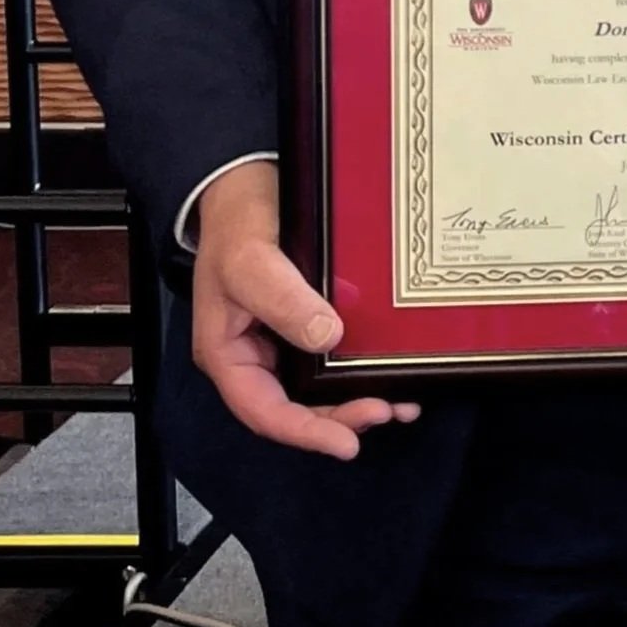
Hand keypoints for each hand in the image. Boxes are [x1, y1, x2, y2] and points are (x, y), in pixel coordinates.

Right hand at [192, 159, 419, 458]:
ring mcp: (279, 339)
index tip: (347, 444)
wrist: (246, 182)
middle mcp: (254, 355)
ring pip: (315, 387)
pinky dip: (357, 369)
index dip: (305, 433)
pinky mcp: (304, 320)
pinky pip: (329, 357)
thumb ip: (283, 300)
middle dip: (339, 418)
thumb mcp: (252, 261)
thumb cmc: (238, 222)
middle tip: (385, 411)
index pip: (264, 411)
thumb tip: (327, 337)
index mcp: (227, 354)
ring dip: (354, 400)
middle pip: (295, 406)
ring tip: (399, 404)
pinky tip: (390, 371)